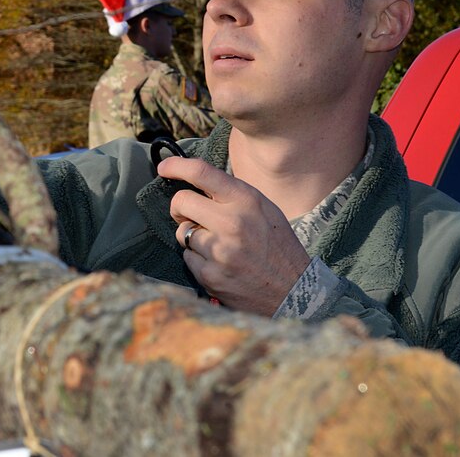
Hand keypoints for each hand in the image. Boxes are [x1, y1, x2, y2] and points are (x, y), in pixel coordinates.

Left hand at [157, 156, 311, 315]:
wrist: (294, 292)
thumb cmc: (278, 246)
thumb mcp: (265, 210)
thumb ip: (233, 195)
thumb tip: (198, 180)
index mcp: (247, 201)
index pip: (202, 173)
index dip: (176, 166)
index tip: (164, 168)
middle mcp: (232, 223)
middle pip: (181, 201)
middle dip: (180, 208)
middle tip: (190, 215)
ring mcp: (220, 251)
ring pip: (182, 232)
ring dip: (192, 237)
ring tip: (217, 245)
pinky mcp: (210, 276)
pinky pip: (187, 257)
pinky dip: (197, 260)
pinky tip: (218, 264)